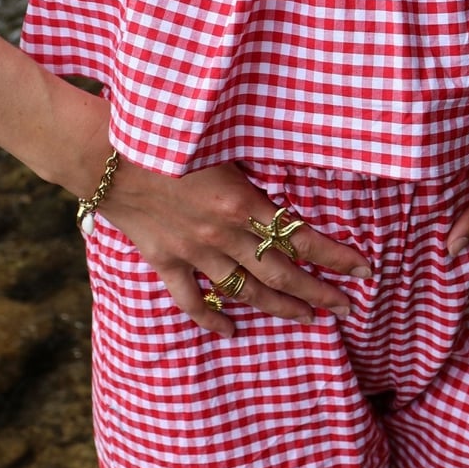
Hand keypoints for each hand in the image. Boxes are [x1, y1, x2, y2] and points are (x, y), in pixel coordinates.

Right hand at [96, 159, 371, 336]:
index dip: (336, 256)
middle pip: (281, 273)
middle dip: (318, 292)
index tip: (363, 269)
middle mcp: (223, 234)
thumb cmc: (166, 136)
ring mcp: (193, 253)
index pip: (302, 236)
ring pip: (245, 291)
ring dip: (278, 307)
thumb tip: (294, 166)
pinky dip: (212, 319)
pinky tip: (232, 330)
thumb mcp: (222, 143)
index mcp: (242, 202)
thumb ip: (255, 165)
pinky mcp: (165, 261)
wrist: (104, 156)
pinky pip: (192, 300)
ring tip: (307, 318)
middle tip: (345, 307)